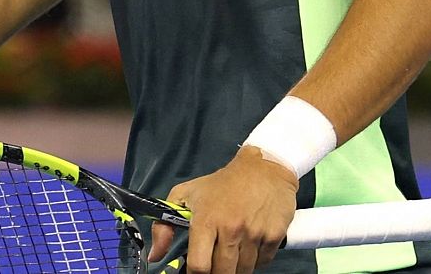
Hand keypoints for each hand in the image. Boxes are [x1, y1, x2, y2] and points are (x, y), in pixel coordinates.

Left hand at [147, 147, 298, 272]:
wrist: (264, 167)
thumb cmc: (222, 183)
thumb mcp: (186, 194)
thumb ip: (164, 226)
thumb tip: (155, 256)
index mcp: (207, 220)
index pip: (199, 266)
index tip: (196, 271)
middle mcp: (231, 230)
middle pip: (222, 273)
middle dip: (217, 273)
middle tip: (215, 264)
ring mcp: (255, 234)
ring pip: (244, 271)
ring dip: (236, 268)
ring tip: (232, 253)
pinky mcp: (275, 236)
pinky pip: (263, 263)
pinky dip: (255, 261)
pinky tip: (250, 246)